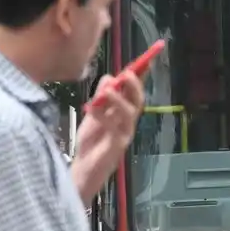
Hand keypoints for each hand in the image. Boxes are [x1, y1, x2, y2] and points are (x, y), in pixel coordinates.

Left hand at [71, 72, 143, 202]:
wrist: (83, 171)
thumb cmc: (90, 145)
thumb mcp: (94, 115)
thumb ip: (101, 98)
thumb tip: (109, 77)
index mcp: (123, 114)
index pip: (134, 91)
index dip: (141, 76)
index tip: (146, 60)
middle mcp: (128, 123)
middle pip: (138, 101)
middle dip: (135, 85)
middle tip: (128, 72)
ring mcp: (124, 135)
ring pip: (130, 114)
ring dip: (120, 99)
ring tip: (107, 90)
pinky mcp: (117, 147)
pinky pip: (114, 128)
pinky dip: (103, 116)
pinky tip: (91, 109)